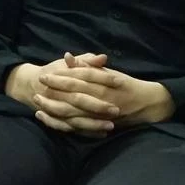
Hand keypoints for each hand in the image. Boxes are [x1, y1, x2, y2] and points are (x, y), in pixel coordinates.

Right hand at [5, 52, 119, 136]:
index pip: (86, 75)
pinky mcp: (58, 120)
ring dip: (92, 123)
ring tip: (110, 126)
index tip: (119, 81)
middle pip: (79, 99)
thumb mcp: (68, 64)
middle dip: (98, 105)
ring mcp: (57, 108)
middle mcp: (59, 93)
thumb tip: (103, 57)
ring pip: (75, 118)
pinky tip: (101, 134)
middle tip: (116, 110)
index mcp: (64, 75)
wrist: (30, 86)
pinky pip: (71, 128)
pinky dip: (85, 132)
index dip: (103, 78)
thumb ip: (87, 60)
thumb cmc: (55, 72)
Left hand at [38, 66, 174, 128]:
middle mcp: (100, 100)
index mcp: (103, 85)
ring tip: (37, 102)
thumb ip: (88, 67)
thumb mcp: (108, 72)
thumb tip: (68, 57)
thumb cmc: (126, 85)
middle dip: (54, 92)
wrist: (146, 104)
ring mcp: (98, 115)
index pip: (78, 79)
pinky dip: (59, 123)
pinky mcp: (96, 126)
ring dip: (52, 108)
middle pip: (72, 97)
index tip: (46, 74)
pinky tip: (45, 118)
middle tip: (38, 86)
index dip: (61, 76)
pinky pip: (75, 127)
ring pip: (72, 114)